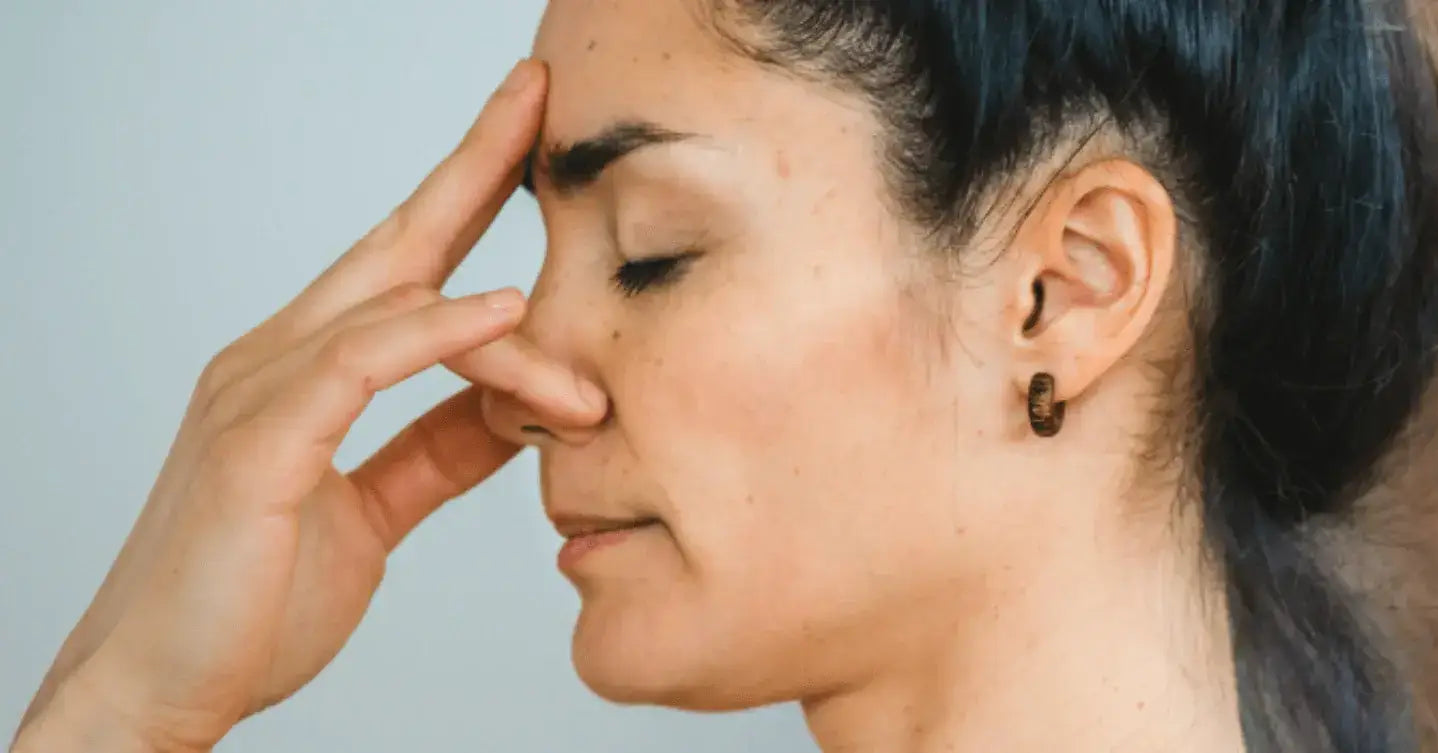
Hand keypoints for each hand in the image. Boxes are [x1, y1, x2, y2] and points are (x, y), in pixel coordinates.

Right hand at [12, 59, 599, 751]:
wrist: (160, 688)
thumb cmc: (254, 601)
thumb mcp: (377, 512)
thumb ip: (439, 452)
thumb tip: (520, 408)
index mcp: (305, 371)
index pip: (405, 264)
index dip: (469, 195)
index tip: (535, 144)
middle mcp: (277, 359)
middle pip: (396, 239)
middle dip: (474, 163)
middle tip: (539, 95)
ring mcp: (256, 392)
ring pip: (396, 305)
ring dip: (507, 325)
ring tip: (588, 374)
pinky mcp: (255, 443)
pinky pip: (361, 362)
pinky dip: (437, 331)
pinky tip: (503, 315)